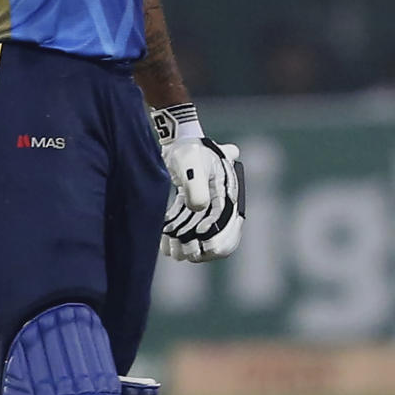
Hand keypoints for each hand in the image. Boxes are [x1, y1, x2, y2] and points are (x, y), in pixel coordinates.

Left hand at [160, 140, 244, 261]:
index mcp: (228, 196)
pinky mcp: (192, 208)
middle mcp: (221, 205)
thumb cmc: (189, 152)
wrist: (178, 141)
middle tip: (181, 253)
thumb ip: (197, 185)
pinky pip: (188, 229)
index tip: (199, 246)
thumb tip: (198, 208)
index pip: (230, 229)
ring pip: (200, 238)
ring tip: (170, 250)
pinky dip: (177, 238)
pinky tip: (164, 244)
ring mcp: (206, 208)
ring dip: (186, 247)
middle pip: (217, 239)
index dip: (216, 241)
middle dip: (200, 250)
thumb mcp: (193, 165)